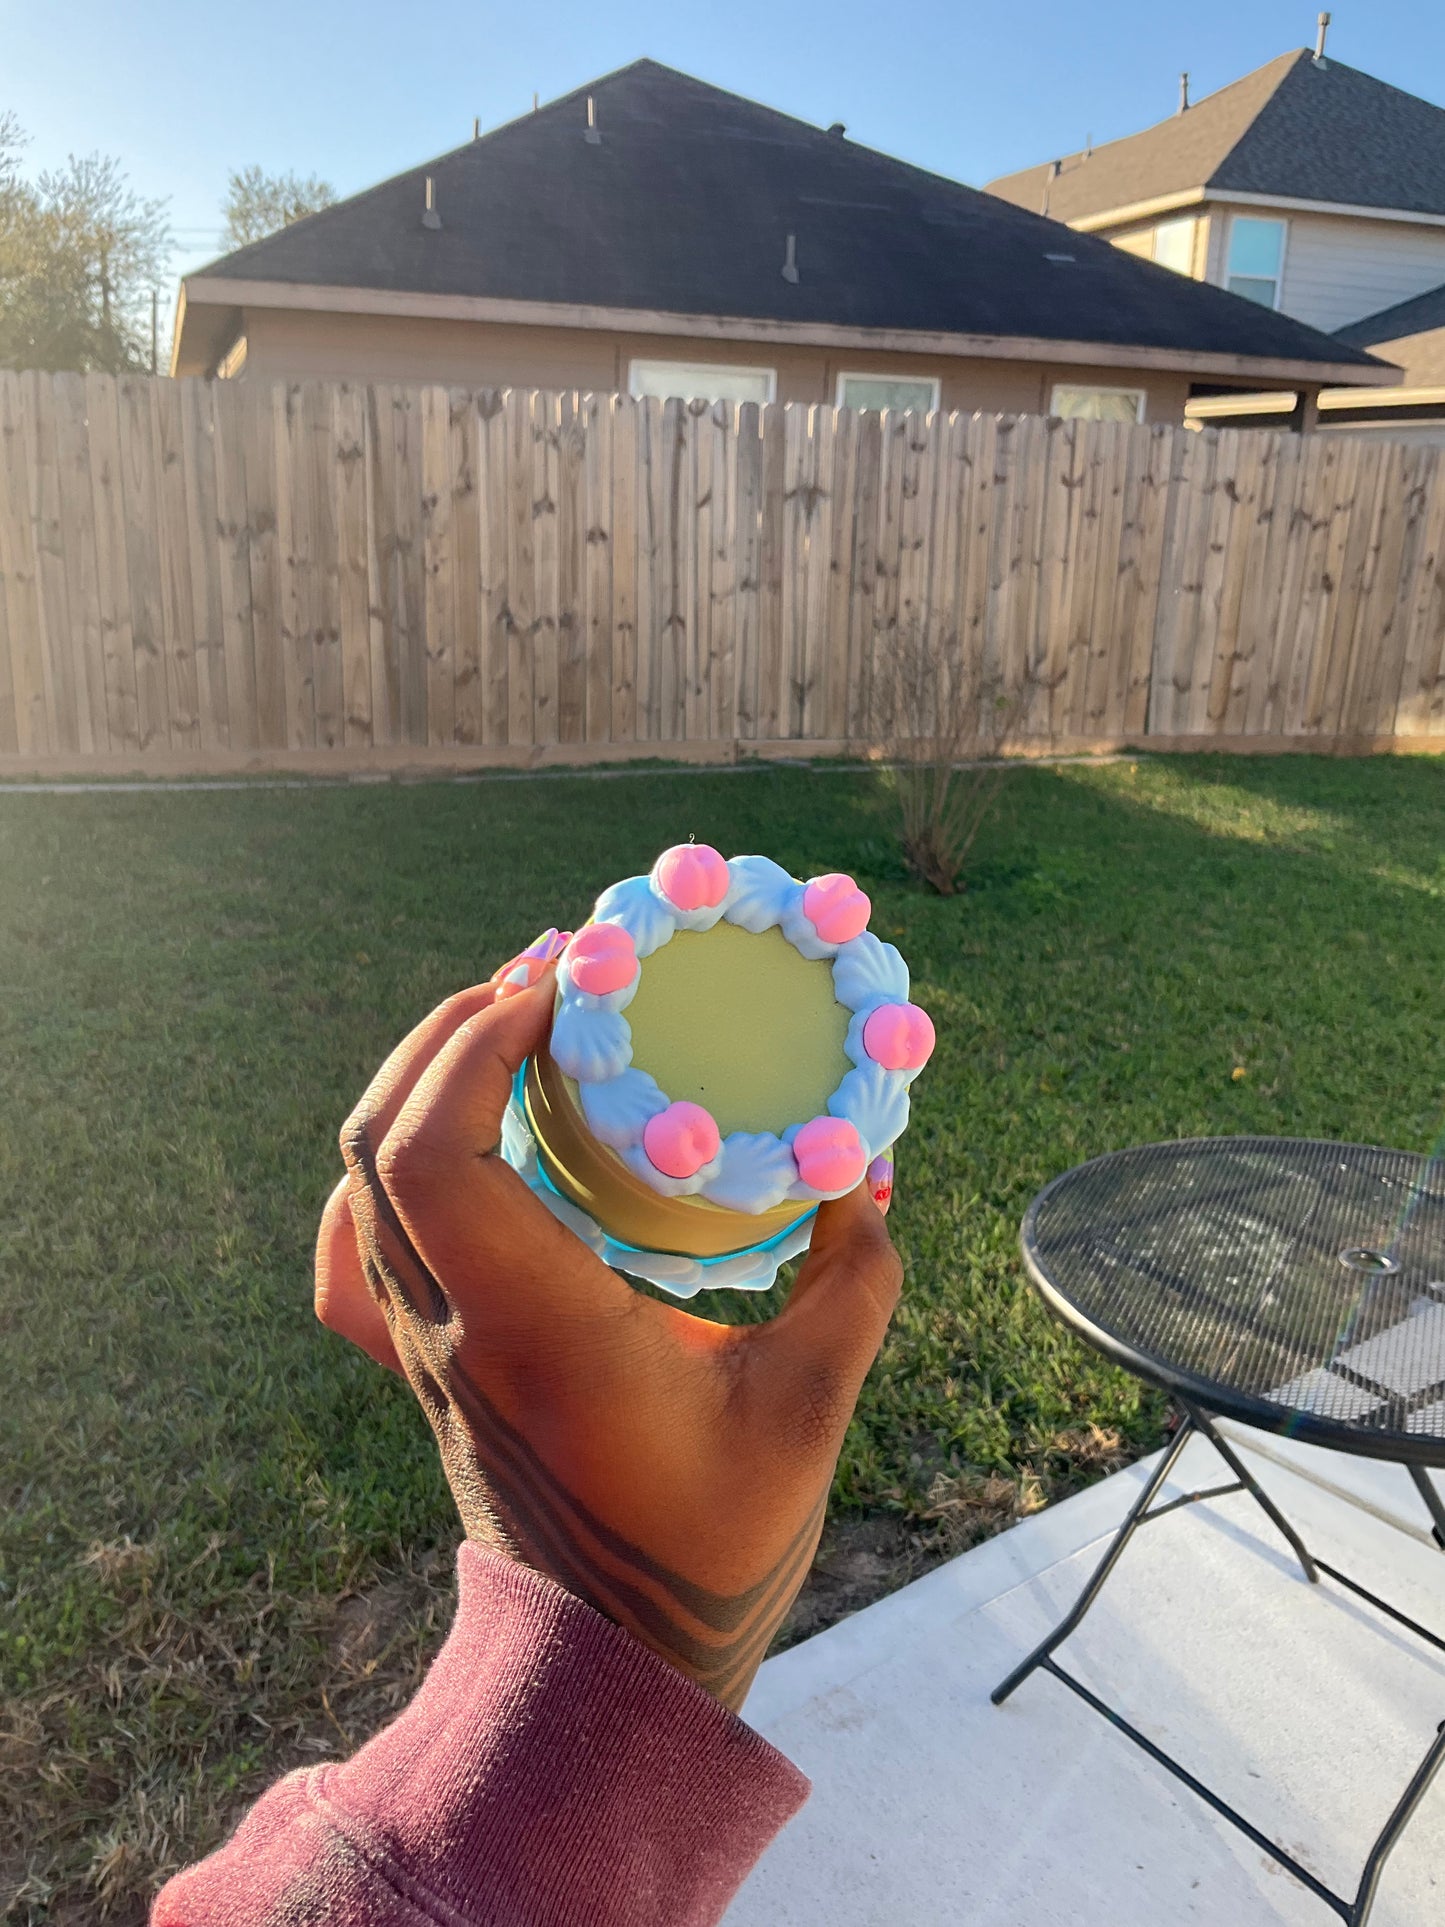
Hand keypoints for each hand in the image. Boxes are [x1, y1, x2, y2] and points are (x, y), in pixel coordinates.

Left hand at [315, 965, 901, 1709]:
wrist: (618, 1661)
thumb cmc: (713, 1545)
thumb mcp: (810, 1410)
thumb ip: (853, 1282)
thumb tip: (867, 1175)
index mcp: (533, 1327)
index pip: (433, 1154)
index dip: (473, 1043)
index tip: (563, 983)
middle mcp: (453, 1330)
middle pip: (379, 1142)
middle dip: (452, 1029)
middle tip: (552, 973)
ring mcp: (423, 1351)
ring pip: (360, 1185)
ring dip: (423, 1079)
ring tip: (512, 1024)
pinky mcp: (423, 1367)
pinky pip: (355, 1254)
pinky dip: (387, 1173)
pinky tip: (451, 1140)